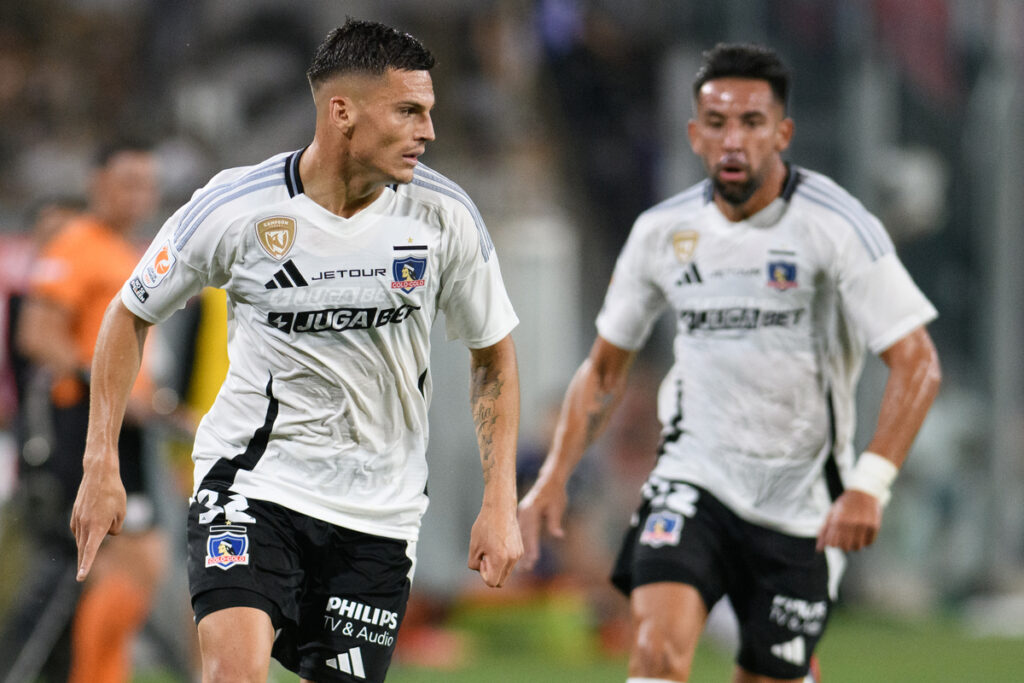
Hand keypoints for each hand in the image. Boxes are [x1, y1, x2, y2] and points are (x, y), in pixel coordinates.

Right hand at [70, 458, 126, 580]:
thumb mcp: (122, 512)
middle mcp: (85, 525)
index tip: (80, 577)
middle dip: (83, 562)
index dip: (86, 565)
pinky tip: (89, 531)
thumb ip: (115, 528)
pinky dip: (84, 533)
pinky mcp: (75, 514)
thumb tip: (107, 534)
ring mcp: (78, 519)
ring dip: (85, 546)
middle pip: (83, 549)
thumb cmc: (114, 493)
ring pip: (81, 539)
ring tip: (90, 547)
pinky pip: (79, 529)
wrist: (99, 474)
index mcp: (98, 527)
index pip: (91, 551)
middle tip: (81, 576)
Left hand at [467, 500, 522, 586]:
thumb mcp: (474, 547)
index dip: (483, 574)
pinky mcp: (520, 550)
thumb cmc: (485, 526)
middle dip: (491, 573)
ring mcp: (518, 555)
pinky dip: (503, 559)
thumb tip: (483, 569)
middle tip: (485, 555)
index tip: (482, 559)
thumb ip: (475, 564)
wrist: (501, 508)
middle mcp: (512, 559)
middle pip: (500, 581)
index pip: (492, 582)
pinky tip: (497, 544)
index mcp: (500, 559)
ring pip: (506, 572)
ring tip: (491, 548)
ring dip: (497, 566)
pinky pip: (510, 563)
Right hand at [516, 477, 567, 570]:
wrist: (550, 481)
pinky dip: (521, 545)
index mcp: (531, 510)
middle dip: (524, 554)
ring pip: (520, 537)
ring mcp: (521, 515)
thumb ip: (555, 521)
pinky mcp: (523, 517)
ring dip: (522, 552)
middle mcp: (523, 513)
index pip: (531, 532)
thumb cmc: (555, 494)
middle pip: (523, 536)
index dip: (532, 547)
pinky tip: (521, 556)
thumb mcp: (557, 506)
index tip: (533, 560)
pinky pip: (520, 534)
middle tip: (526, 569)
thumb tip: (558, 535)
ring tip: (522, 568)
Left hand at [816, 489, 882, 551]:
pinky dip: (865, 541)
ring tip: (854, 535)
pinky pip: (869, 543)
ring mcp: (863, 525)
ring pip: (858, 547)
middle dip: (843, 545)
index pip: (832, 544)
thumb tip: (818, 549)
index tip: (835, 538)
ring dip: (855, 544)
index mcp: (837, 520)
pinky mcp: (874, 526)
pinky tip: (863, 533)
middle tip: (845, 537)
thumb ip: (823, 531)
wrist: (863, 491)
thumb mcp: (831, 514)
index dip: (833, 543)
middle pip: (845, 548)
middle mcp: (850, 523)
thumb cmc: (844, 504)